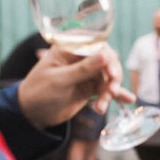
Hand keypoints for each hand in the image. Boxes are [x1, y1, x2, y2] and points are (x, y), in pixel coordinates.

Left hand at [17, 45, 133, 129]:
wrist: (31, 115)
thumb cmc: (38, 92)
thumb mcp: (59, 80)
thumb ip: (83, 69)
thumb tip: (106, 55)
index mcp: (69, 48)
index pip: (96, 45)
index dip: (108, 57)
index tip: (112, 73)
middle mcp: (81, 58)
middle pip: (108, 61)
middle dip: (112, 77)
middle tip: (111, 90)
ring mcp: (87, 72)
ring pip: (109, 77)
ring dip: (110, 91)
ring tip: (102, 107)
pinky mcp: (91, 87)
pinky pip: (107, 88)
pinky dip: (117, 95)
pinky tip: (128, 100)